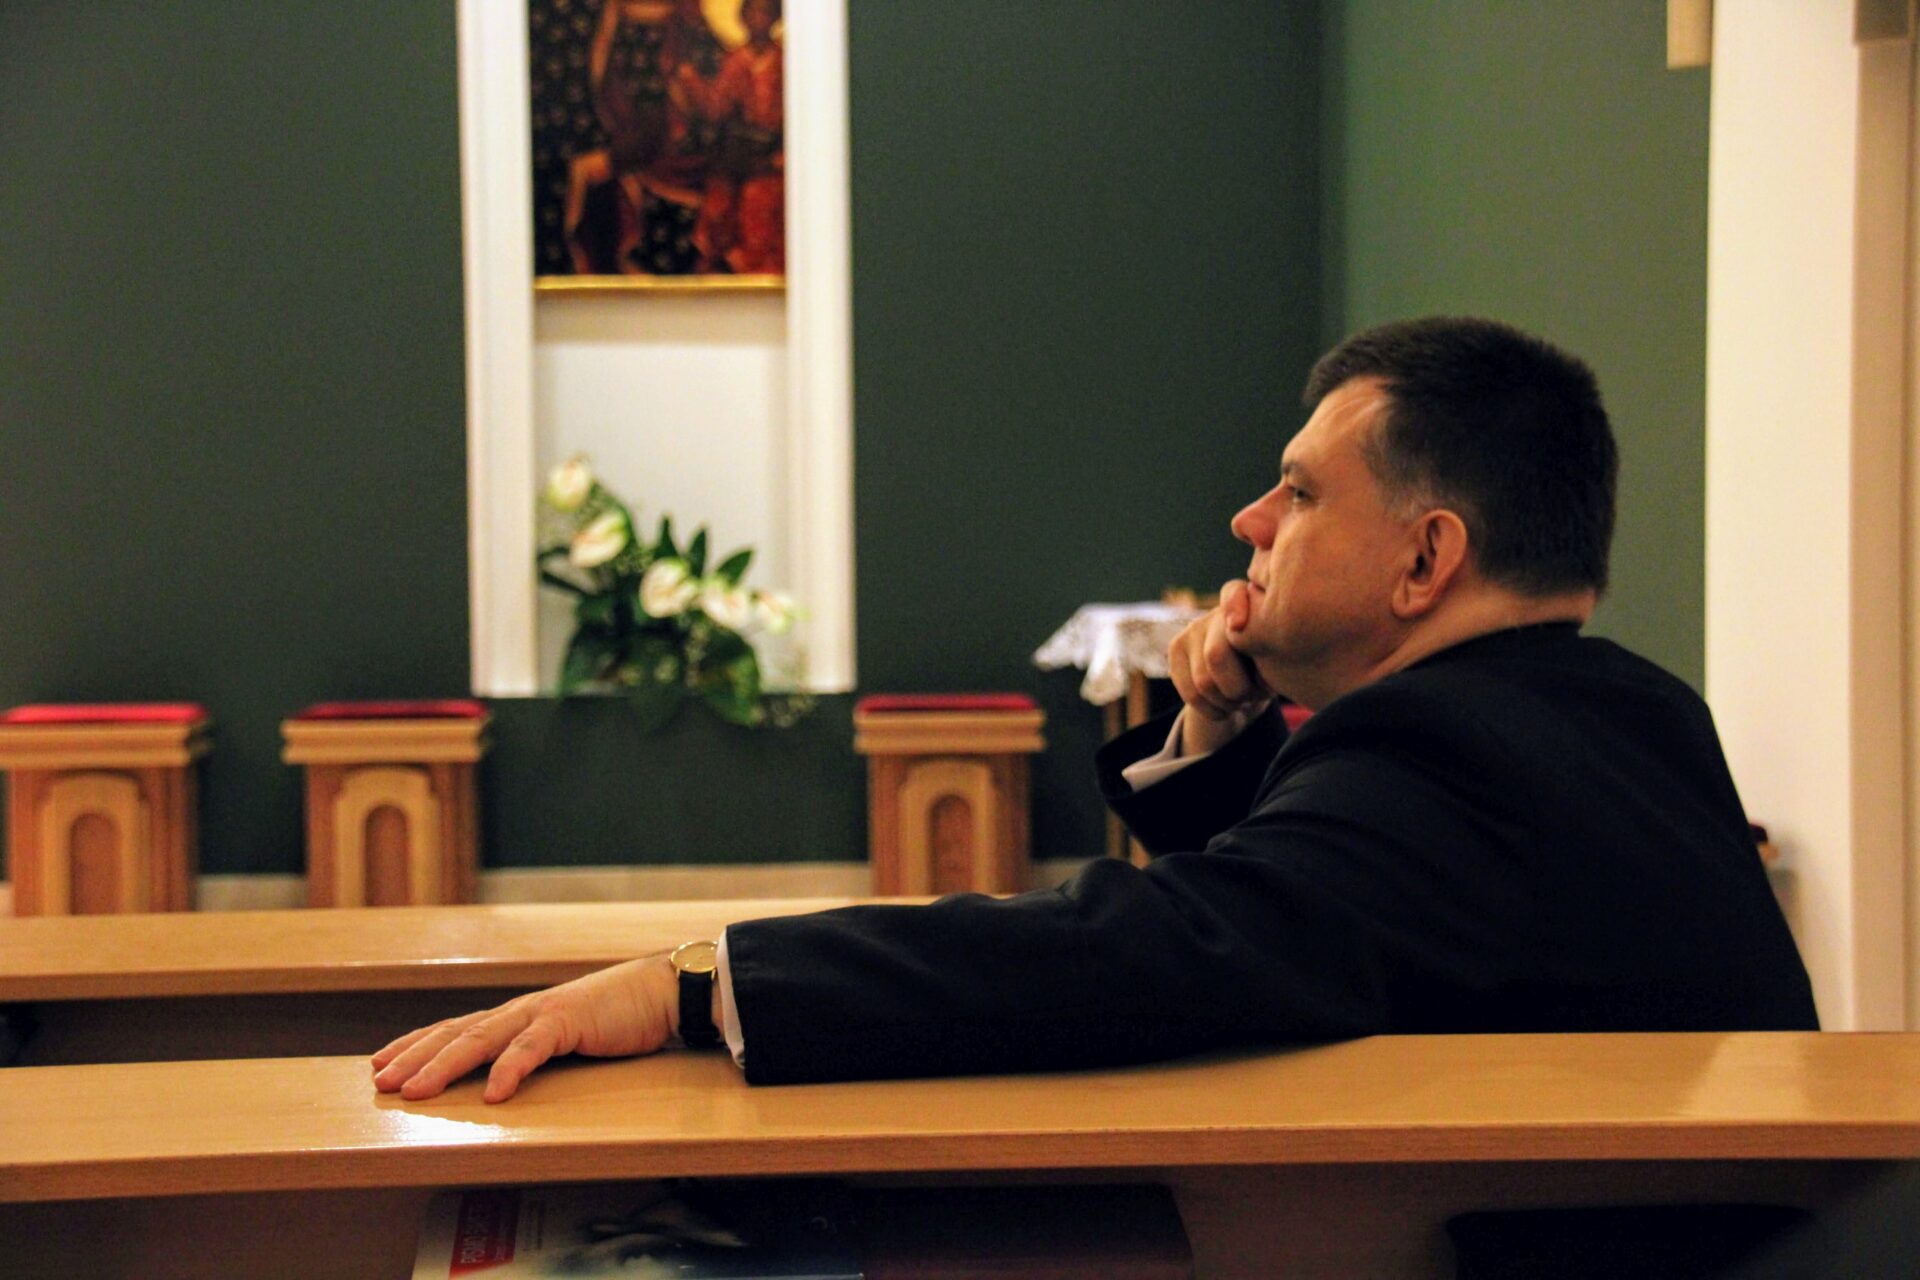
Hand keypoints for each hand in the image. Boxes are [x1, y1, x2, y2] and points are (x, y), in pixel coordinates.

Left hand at [370, 955, 677, 1102]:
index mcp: (519, 1016)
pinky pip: (532, 1048)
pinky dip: (509, 1070)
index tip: (381, 1063)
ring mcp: (543, 1013)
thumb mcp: (566, 1037)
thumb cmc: (619, 1015)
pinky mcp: (569, 1020)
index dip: (416, 1045)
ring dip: (444, 1064)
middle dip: (414, 1057)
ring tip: (416, 1090)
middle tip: (380, 1081)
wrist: (664, 990)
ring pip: (481, 1039)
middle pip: (456, 1033)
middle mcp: (521, 1011)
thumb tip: (501, 1079)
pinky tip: (492, 1093)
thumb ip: (534, 1050)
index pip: (455, 1028)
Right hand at [1167, 580, 1272, 755]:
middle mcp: (1217, 612)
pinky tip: (1225, 708)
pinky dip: (1212, 710)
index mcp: (1250, 605)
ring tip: (1242, 701)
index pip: (1234, 594)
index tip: (1238, 627)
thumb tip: (1263, 675)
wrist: (1243, 686)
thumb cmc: (1271, 670)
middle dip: (1238, 688)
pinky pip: (1191, 693)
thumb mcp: (1279, 661)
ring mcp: (1193, 628)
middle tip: (1253, 696)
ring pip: (1204, 681)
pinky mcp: (1175, 648)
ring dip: (1228, 702)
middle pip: (1216, 655)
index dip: (1234, 608)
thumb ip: (1271, 656)